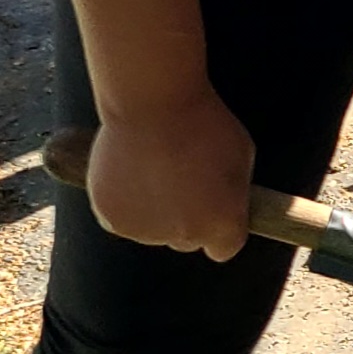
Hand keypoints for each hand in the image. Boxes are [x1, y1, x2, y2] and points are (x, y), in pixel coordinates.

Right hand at [84, 91, 257, 262]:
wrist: (153, 105)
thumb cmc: (203, 122)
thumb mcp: (240, 154)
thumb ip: (232, 190)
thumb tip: (224, 202)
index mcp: (222, 223)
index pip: (225, 248)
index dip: (220, 228)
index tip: (213, 209)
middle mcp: (185, 237)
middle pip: (186, 240)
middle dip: (185, 218)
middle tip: (179, 180)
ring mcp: (146, 233)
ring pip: (151, 230)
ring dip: (152, 209)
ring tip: (152, 167)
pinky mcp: (112, 222)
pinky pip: (122, 219)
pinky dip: (124, 202)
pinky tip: (129, 171)